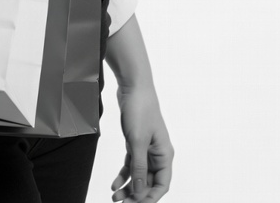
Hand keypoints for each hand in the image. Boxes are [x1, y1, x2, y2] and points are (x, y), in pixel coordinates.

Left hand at [111, 82, 173, 200]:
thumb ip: (138, 167)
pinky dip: (123, 174)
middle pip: (148, 182)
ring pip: (138, 175)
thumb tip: (138, 191)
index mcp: (165, 154)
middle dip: (136, 194)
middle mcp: (157, 154)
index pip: (161, 184)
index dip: (150, 197)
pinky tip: (114, 183)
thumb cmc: (140, 110)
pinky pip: (131, 164)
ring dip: (128, 187)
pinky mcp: (135, 143)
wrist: (133, 86)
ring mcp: (146, 149)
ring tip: (114, 197)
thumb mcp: (138, 141)